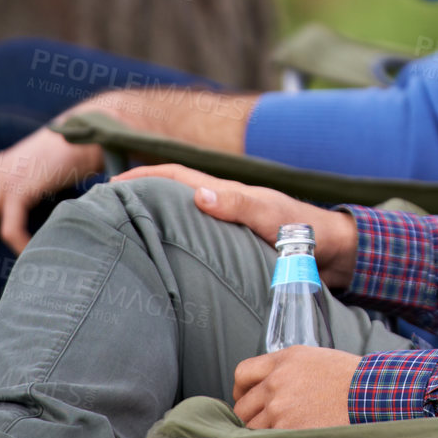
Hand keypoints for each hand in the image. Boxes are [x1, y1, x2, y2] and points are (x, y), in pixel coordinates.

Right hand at [111, 164, 358, 288]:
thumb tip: (197, 195)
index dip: (143, 177)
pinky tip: (158, 261)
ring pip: (180, 216)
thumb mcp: (273, 217)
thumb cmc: (307, 233)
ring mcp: (226, 225)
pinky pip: (193, 239)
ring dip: (151, 219)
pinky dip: (171, 241)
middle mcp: (222, 205)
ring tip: (120, 236)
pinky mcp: (231, 247)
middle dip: (136, 196)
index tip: (108, 188)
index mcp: (226, 193)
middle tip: (101, 213)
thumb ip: (240, 205)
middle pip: (171, 193)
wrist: (336, 252)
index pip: (175, 176)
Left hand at [233, 346, 360, 428]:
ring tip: (283, 429)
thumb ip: (285, 368)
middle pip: (242, 406)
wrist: (367, 392)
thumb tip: (265, 384)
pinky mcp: (289, 430)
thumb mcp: (312, 358)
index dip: (241, 389)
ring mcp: (280, 408)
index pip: (242, 373)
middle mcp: (276, 382)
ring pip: (252, 428)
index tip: (245, 397)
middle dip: (250, 415)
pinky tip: (291, 436)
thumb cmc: (346, 376)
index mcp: (283, 360)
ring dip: (263, 431)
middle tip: (264, 419)